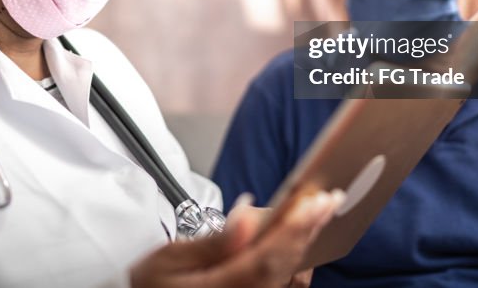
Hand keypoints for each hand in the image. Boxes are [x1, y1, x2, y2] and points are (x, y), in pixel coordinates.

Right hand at [129, 190, 342, 287]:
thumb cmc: (150, 283)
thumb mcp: (168, 259)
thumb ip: (213, 242)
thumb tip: (247, 215)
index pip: (263, 261)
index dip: (291, 231)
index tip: (312, 203)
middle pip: (283, 269)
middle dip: (308, 231)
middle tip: (327, 198)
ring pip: (288, 278)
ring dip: (307, 243)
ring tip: (320, 211)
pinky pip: (282, 283)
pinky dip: (296, 257)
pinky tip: (304, 235)